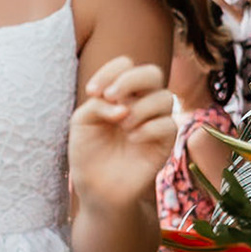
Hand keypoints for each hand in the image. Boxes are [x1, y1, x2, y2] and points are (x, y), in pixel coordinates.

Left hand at [69, 56, 178, 213]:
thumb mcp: (82, 122)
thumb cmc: (88, 152)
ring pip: (164, 97)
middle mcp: (140, 103)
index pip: (126, 65)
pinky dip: (148, 128)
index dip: (111, 71)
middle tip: (111, 96)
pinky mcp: (166, 142)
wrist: (97, 187)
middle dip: (131, 80)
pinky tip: (132, 139)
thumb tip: (123, 104)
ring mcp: (155, 121)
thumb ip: (97, 104)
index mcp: (119, 93)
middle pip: (153, 73)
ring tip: (122, 126)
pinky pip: (168, 124)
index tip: (92, 92)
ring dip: (139, 108)